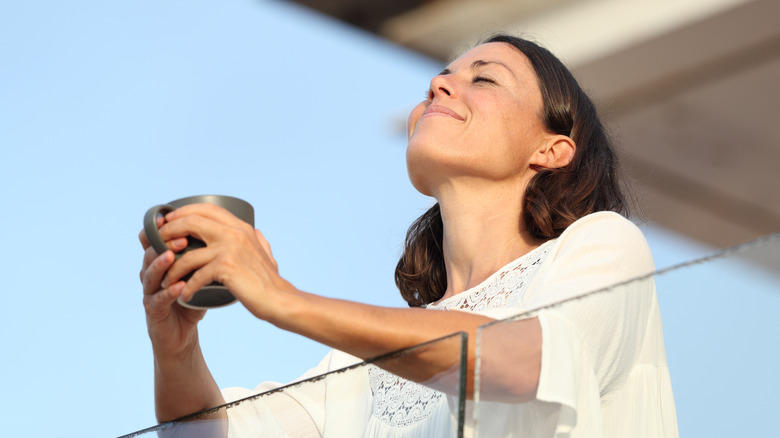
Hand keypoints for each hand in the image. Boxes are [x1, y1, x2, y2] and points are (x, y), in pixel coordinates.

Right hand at [139, 217, 206, 357]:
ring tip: (173, 256)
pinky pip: (157, 299)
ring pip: (149, 274)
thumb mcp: (200, 274)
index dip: (163, 228)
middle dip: (165, 243)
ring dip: (161, 264)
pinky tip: (178, 287)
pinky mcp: (153, 311)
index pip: (156, 239)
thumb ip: (208, 254)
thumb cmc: (192, 301)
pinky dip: (168, 292)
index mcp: (161, 261)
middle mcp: (151, 273)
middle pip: (150, 252)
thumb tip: (232, 230)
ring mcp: (150, 292)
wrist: (182, 335)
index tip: (177, 217)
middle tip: (182, 237)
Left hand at [154, 203, 294, 321]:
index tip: (168, 222)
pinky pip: (196, 275)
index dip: (183, 212)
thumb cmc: (271, 282)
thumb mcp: (266, 254)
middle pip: (191, 221)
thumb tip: (257, 232)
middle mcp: (235, 233)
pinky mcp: (226, 267)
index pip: (206, 208)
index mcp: (241, 227)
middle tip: (157, 245)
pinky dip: (186, 288)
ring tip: (165, 280)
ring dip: (172, 268)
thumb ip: (259, 241)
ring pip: (188, 252)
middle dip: (169, 232)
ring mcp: (230, 248)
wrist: (279, 300)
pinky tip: (184, 296)